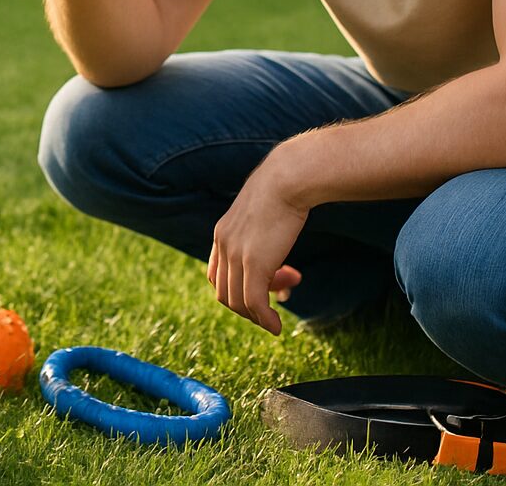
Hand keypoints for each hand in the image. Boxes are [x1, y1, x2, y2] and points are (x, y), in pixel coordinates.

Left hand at [208, 151, 309, 334]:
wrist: (288, 178)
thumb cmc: (283, 188)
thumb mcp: (264, 211)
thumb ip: (261, 230)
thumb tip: (274, 245)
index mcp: (222, 234)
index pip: (216, 276)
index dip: (236, 288)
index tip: (266, 285)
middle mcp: (223, 246)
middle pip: (225, 293)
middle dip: (251, 302)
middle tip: (281, 293)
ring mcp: (237, 255)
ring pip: (238, 302)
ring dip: (258, 315)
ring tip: (279, 315)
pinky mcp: (255, 264)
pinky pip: (255, 303)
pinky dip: (264, 319)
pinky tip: (277, 327)